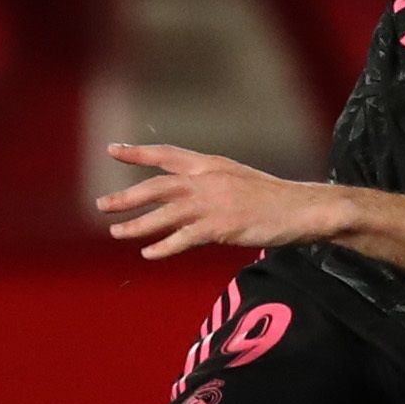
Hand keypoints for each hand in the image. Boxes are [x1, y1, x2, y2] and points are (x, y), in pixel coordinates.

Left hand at [97, 144, 340, 259]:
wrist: (302, 209)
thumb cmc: (276, 198)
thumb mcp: (239, 180)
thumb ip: (212, 184)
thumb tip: (191, 196)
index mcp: (211, 165)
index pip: (166, 155)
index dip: (137, 153)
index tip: (113, 150)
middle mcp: (206, 181)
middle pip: (156, 187)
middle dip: (126, 197)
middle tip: (102, 204)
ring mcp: (211, 204)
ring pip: (162, 214)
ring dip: (136, 225)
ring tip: (116, 232)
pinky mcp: (218, 227)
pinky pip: (181, 239)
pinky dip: (162, 247)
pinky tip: (148, 253)